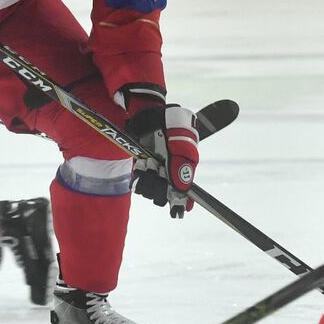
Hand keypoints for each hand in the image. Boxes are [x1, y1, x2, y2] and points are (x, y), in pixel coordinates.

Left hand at [126, 102, 199, 218]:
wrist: (149, 113)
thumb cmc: (171, 123)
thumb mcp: (182, 139)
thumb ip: (183, 162)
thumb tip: (183, 188)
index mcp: (184, 168)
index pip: (185, 193)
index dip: (182, 203)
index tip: (179, 210)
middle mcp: (170, 174)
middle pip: (165, 196)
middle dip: (160, 188)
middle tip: (158, 171)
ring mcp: (154, 172)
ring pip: (151, 192)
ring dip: (149, 180)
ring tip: (149, 164)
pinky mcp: (140, 168)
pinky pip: (138, 183)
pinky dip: (139, 176)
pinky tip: (141, 165)